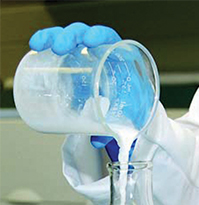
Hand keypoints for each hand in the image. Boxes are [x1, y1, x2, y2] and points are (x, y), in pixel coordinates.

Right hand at [29, 23, 149, 161]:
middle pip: (85, 34)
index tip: (90, 42)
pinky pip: (56, 44)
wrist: (121, 104)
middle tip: (61, 48)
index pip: (109, 38)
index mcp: (118, 59)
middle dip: (72, 37)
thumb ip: (116, 126)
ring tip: (44, 45)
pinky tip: (37, 45)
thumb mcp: (126, 112)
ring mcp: (84, 53)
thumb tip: (99, 141)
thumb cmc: (128, 103)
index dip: (99, 35)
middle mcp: (100, 52)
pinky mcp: (70, 58)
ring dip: (55, 37)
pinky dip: (46, 42)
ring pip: (69, 37)